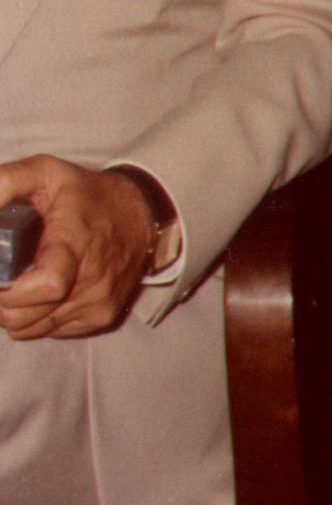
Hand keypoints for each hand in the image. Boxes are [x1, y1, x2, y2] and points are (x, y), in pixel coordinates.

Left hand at [0, 157, 163, 340]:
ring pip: (29, 329)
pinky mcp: (101, 316)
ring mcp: (98, 302)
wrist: (145, 213)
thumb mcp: (47, 172)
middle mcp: (92, 280)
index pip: (47, 285)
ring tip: (18, 282)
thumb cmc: (89, 194)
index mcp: (76, 242)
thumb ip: (6, 182)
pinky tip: (41, 291)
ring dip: (13, 311)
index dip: (8, 291)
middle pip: (24, 316)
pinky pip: (48, 331)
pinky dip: (35, 317)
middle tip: (1, 276)